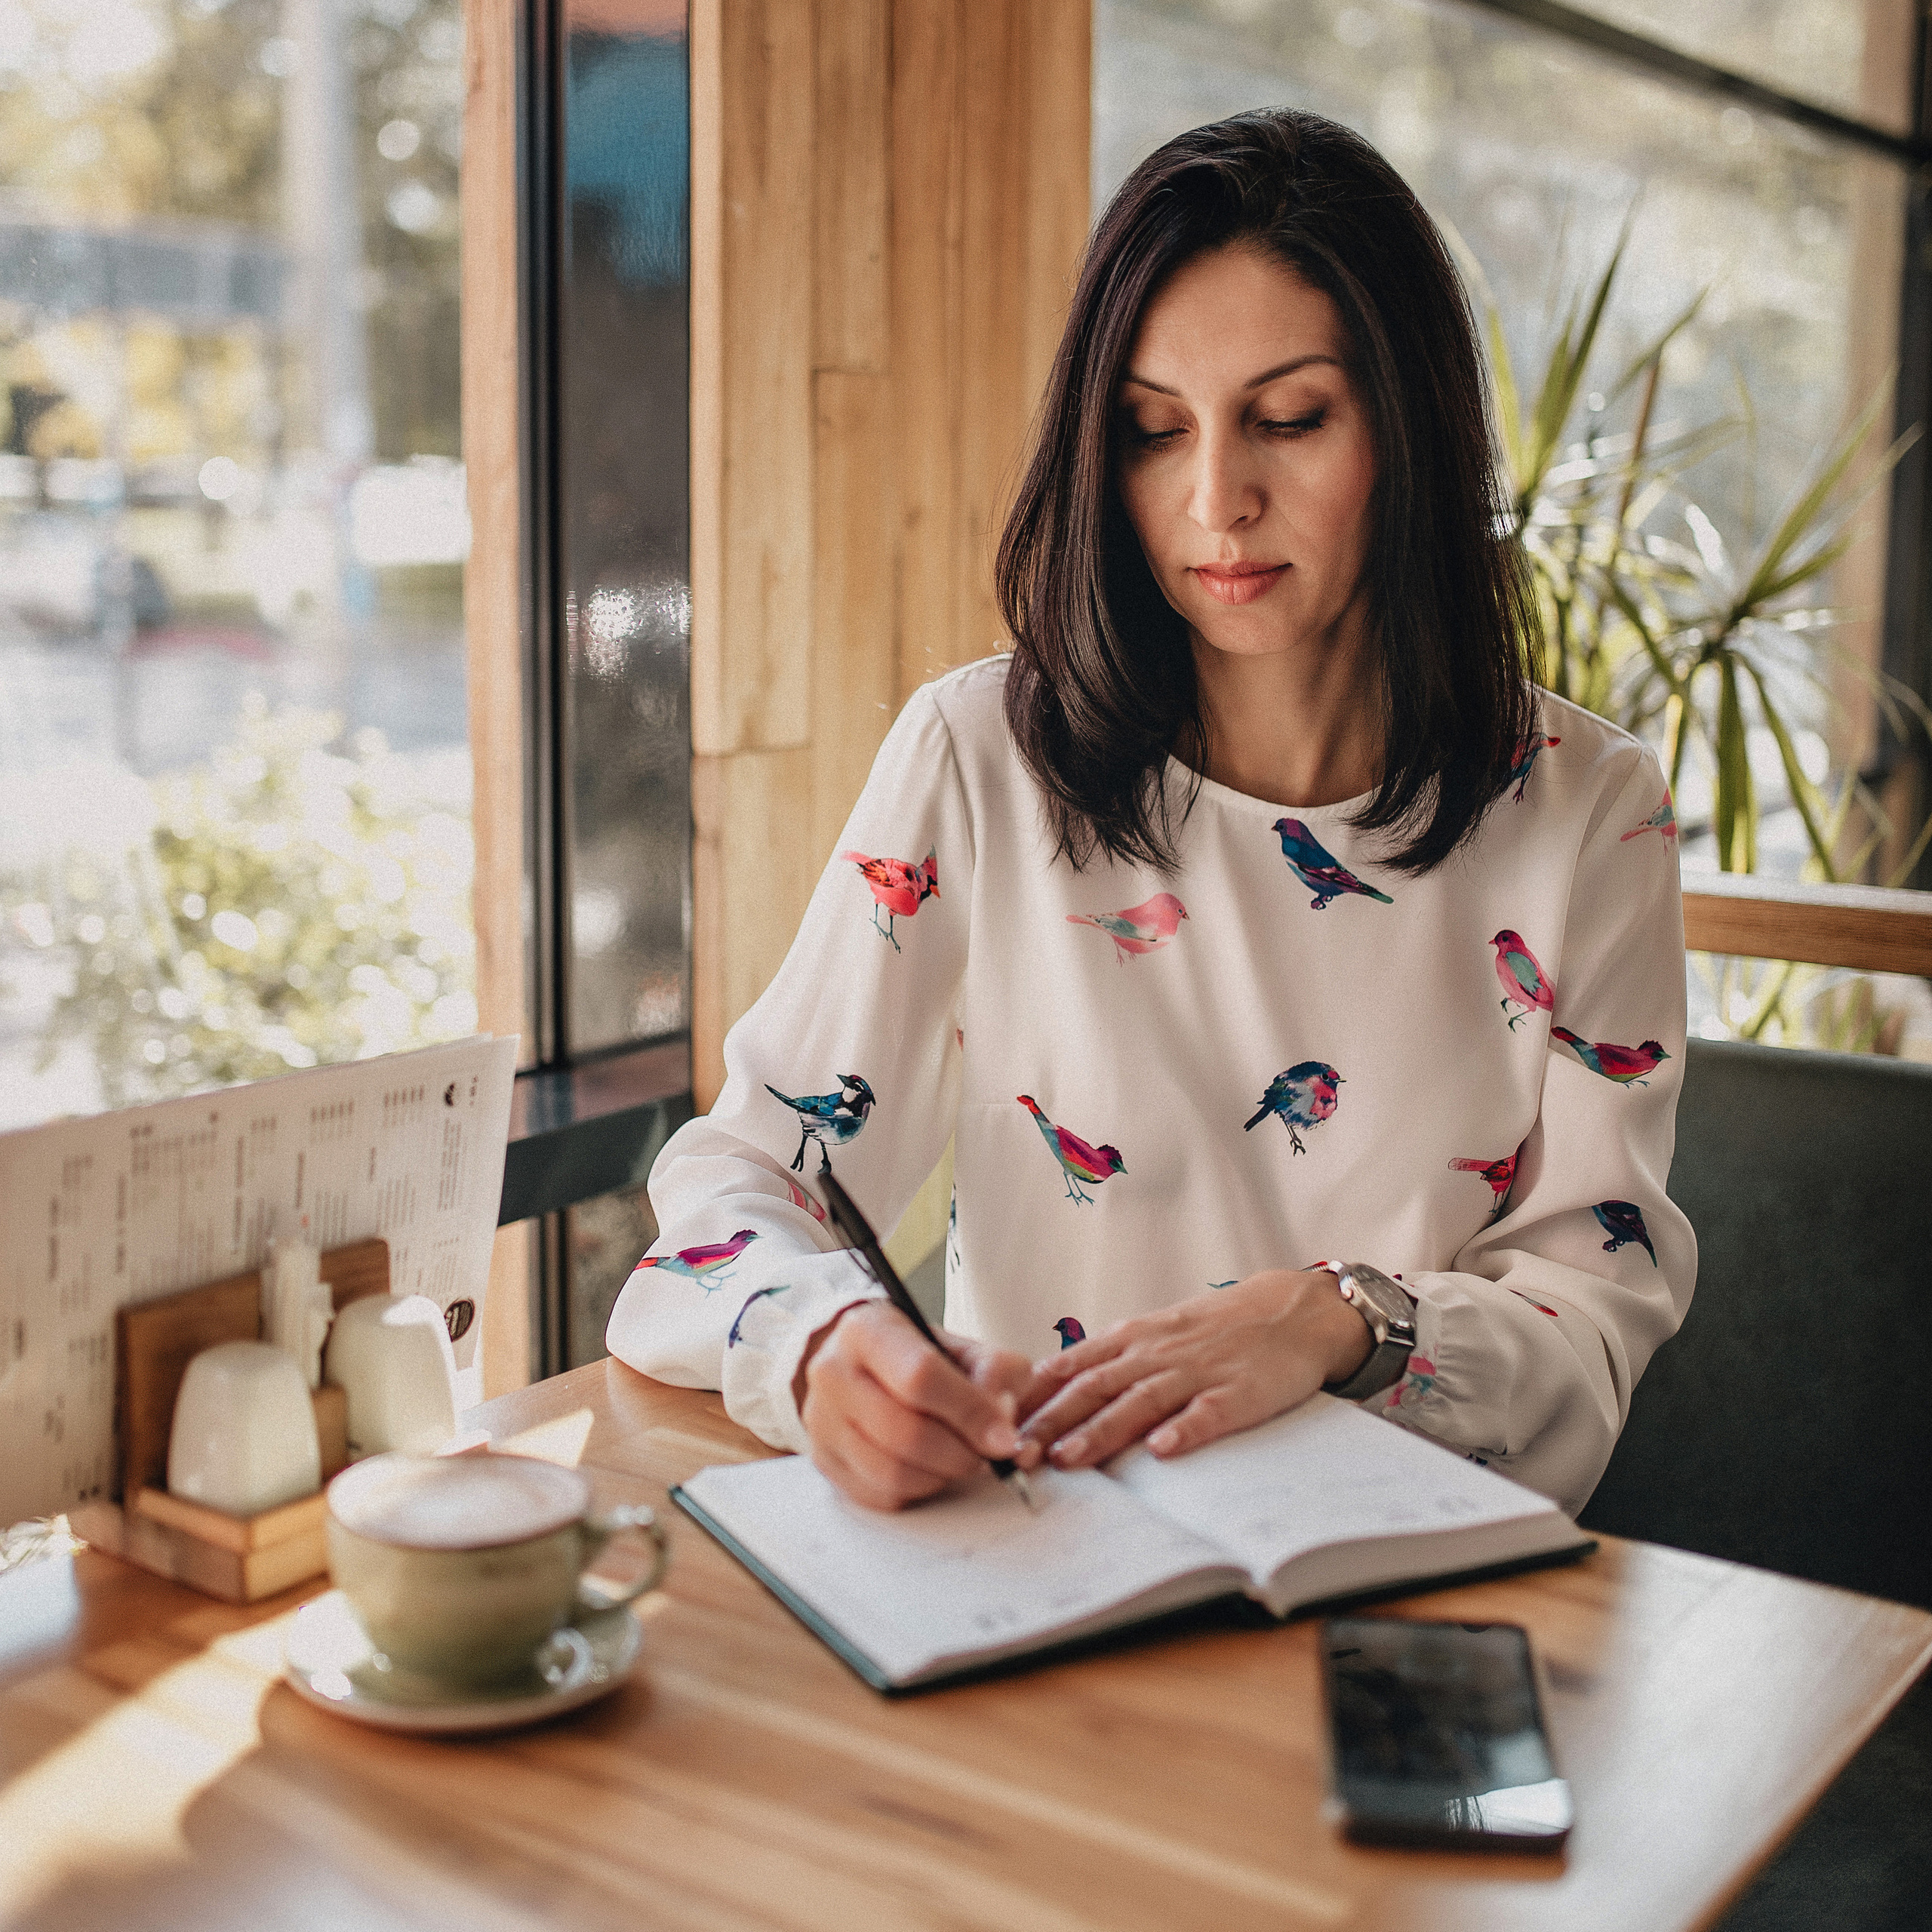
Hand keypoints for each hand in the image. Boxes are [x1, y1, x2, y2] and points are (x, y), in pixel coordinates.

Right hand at [795, 1301, 1040, 1510]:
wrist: (857, 1363)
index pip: (921, 1377)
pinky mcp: (824, 1460)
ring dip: (941, 1475)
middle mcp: (833, 1374)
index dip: (971, 1412)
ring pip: (893, 1472)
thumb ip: (994, 1370)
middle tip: (988, 1453)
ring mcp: (822, 1422)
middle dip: (961, 1453)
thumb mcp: (959, 1345)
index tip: (1005, 1436)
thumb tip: (1004, 1417)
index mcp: (867, 1330)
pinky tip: (930, 1468)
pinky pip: (880, 1495)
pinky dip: (917, 1490)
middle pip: (906, 1433)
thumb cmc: (913, 1354)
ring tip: (959, 1457)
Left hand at [1017, 1269, 1372, 1468]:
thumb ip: (1106, 1362)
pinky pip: (1208, 1412)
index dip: (1030, 1398)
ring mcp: (1196, 1372)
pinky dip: (1185, 1429)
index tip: (992, 1423)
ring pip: (1140, 1400)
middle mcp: (1155, 1353)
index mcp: (1131, 1340)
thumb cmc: (1215, 1329)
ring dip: (1102, 1430)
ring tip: (1068, 1458)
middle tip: (1013, 1453)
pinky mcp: (1237, 1393)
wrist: (1288, 1310)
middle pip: (1094, 1387)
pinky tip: (1162, 1449)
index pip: (1069, 1368)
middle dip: (1050, 1422)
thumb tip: (1046, 1392)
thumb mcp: (1152, 1335)